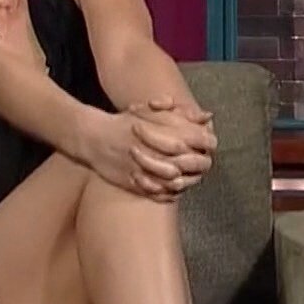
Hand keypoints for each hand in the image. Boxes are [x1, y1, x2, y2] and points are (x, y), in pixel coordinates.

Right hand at [82, 106, 214, 201]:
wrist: (94, 137)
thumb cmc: (125, 122)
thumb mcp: (152, 110)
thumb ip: (181, 112)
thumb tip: (207, 116)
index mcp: (165, 131)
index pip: (201, 139)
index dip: (209, 143)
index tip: (208, 144)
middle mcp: (159, 151)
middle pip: (195, 163)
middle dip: (201, 163)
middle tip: (200, 162)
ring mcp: (148, 169)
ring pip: (180, 180)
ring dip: (187, 180)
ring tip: (188, 176)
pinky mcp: (136, 183)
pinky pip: (161, 193)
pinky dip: (170, 193)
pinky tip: (173, 188)